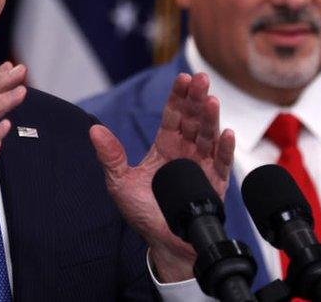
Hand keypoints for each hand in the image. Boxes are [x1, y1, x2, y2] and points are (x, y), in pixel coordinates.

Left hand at [90, 72, 233, 281]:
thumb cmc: (143, 212)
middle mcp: (186, 150)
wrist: (163, 242)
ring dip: (211, 117)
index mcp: (165, 145)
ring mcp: (203, 164)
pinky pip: (223, 162)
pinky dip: (226, 148)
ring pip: (209, 135)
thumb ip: (110, 156)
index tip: (182, 78)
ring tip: (211, 101)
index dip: (178, 96)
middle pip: (193, 118)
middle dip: (197, 98)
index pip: (173, 114)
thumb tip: (94, 130)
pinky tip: (227, 134)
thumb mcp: (120, 182)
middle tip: (201, 79)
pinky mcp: (216, 182)